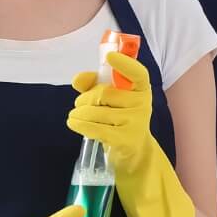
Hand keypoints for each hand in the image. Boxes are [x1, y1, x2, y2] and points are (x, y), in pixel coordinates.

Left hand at [68, 51, 194, 216]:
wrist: (134, 158)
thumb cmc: (119, 122)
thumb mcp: (110, 101)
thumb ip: (94, 84)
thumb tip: (78, 79)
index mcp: (142, 91)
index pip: (138, 73)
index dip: (124, 64)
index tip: (109, 58)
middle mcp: (142, 106)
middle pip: (104, 94)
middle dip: (85, 98)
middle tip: (78, 105)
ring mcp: (135, 124)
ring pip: (97, 110)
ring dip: (79, 112)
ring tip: (73, 117)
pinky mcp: (125, 141)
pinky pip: (96, 128)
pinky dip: (80, 124)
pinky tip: (74, 124)